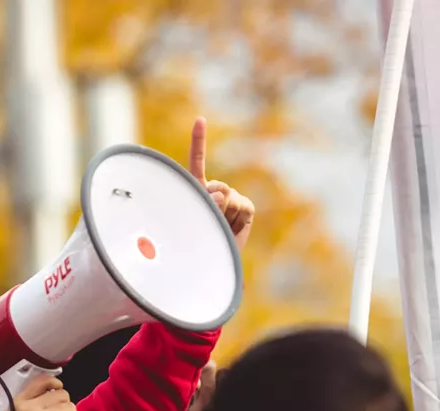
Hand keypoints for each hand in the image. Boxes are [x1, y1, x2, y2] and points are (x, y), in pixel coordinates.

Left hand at [189, 117, 255, 250]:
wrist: (212, 262)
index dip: (199, 140)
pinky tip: (231, 228)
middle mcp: (215, 191)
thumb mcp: (192, 219)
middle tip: (205, 222)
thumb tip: (221, 193)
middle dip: (210, 204)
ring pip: (228, 197)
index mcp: (196, 189)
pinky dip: (236, 219)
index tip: (200, 119)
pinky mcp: (246, 207)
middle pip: (215, 186)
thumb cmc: (194, 242)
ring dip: (222, 215)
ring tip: (216, 229)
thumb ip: (204, 203)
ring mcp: (232, 198)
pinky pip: (242, 206)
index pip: (197, 161)